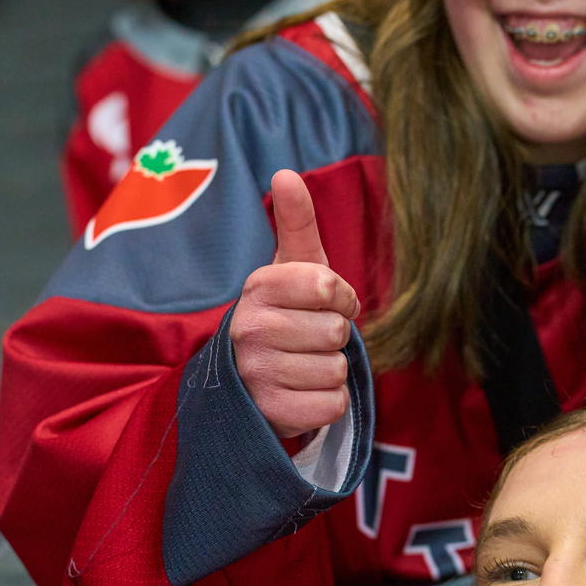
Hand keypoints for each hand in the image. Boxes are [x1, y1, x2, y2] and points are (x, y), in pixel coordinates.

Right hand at [231, 169, 360, 438]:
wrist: (246, 382)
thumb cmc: (283, 316)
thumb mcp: (290, 268)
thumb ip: (295, 222)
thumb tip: (285, 172)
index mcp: (258, 287)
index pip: (328, 286)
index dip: (340, 298)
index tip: (323, 304)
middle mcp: (249, 328)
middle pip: (337, 332)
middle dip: (334, 338)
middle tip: (309, 340)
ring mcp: (255, 374)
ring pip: (336, 370)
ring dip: (330, 371)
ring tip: (302, 367)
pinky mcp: (269, 413)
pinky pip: (332, 405)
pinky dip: (326, 403)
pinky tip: (301, 394)